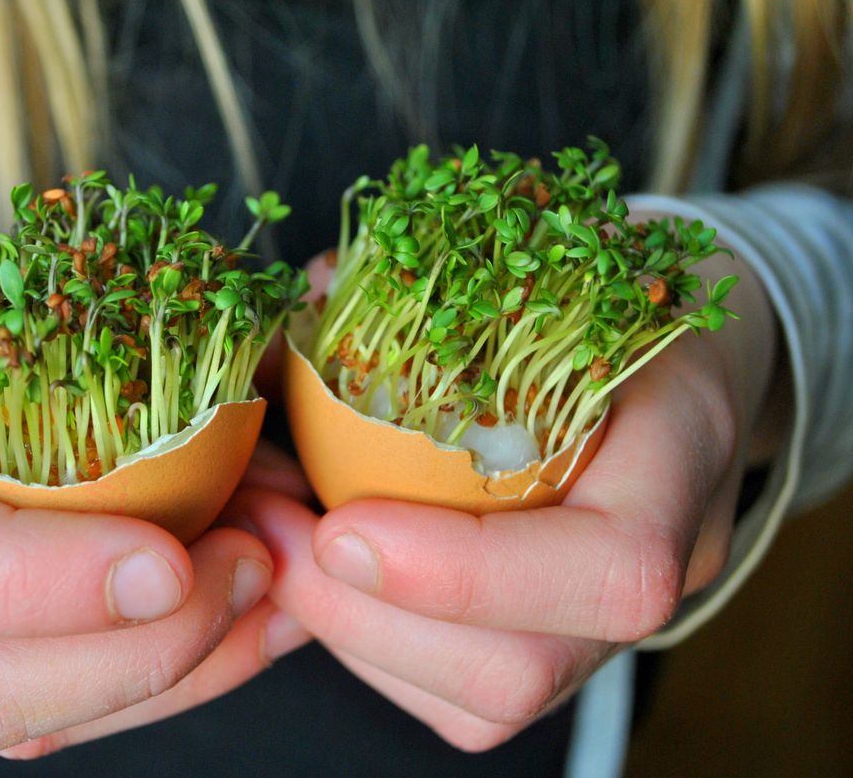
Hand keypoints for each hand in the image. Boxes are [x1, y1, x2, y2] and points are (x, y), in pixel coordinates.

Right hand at [0, 228, 288, 761]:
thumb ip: (91, 327)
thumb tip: (264, 384)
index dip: (26, 577)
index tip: (169, 557)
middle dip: (133, 655)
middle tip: (253, 568)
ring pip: (5, 725)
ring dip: (166, 675)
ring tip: (264, 591)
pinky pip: (28, 716)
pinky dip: (146, 680)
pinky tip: (227, 622)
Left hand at [231, 247, 775, 750]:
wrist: (688, 351)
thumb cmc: (616, 289)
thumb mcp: (553, 254)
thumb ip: (446, 281)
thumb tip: (313, 294)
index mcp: (680, 449)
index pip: (612, 566)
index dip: (466, 571)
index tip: (342, 526)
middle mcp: (659, 559)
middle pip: (524, 666)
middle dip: (363, 616)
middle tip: (267, 532)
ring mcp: (608, 617)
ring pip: (479, 701)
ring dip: (346, 631)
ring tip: (271, 541)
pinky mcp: (557, 639)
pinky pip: (454, 691)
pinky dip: (362, 640)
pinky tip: (313, 566)